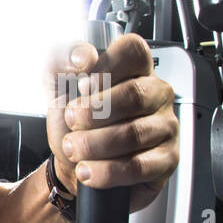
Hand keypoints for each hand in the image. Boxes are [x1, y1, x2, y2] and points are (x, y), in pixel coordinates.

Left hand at [45, 33, 178, 213]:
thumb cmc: (73, 124)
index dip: (106, 67)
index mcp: (134, 70)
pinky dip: (106, 171)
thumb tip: (83, 55)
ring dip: (93, 144)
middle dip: (92, 113)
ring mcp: (165, 126)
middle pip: (134, 95)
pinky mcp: (166, 159)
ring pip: (133, 133)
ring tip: (74, 148)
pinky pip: (139, 166)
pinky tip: (89, 169)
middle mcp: (156, 95)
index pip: (133, 51)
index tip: (82, 86)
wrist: (72, 164)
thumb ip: (61, 61)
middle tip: (72, 122)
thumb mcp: (57, 88)